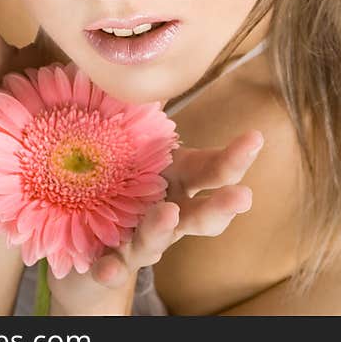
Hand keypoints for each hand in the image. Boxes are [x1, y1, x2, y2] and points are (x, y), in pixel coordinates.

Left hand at [45, 130, 261, 314]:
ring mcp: (143, 239)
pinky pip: (112, 267)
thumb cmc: (120, 173)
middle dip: (221, 206)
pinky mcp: (112, 260)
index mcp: (180, 179)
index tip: (255, 138)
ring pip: (159, 239)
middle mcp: (170, 211)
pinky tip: (105, 269)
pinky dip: (110, 269)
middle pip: (201, 214)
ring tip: (168, 212)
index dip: (236, 157)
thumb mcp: (129, 140)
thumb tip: (140, 71)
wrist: (86, 233)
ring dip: (163, 227)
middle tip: (242, 197)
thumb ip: (138, 113)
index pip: (214, 169)